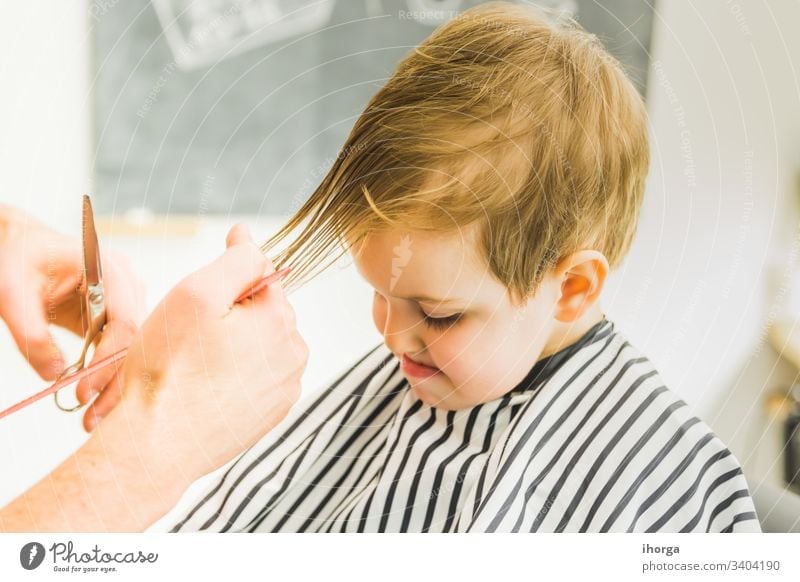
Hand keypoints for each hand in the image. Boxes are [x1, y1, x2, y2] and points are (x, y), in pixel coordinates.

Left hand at [0, 204, 144, 431]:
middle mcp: (127, 283)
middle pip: (135, 341)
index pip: (124, 322)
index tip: (83, 392)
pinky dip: (107, 374)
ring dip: (114, 383)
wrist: (18, 243)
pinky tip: (96, 400)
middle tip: (93, 418)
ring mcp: (126, 299)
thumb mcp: (12, 294)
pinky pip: (118, 349)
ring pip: (131, 349)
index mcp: (109, 268)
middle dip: (115, 381)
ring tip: (94, 417)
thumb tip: (54, 376)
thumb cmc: (17, 256)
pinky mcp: (117, 315)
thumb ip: (31, 334)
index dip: (107, 361)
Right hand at [101, 224, 306, 482]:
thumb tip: (249, 239)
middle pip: (262, 311)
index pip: (261, 275)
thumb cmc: (170, 369)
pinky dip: (235, 374)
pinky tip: (207, 387)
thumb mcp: (196, 294)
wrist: (158, 444)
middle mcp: (294, 353)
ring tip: (197, 365)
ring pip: (260, 345)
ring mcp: (285, 387)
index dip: (227, 279)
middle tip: (190, 339)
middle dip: (230, 315)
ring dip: (234, 345)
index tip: (200, 296)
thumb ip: (235, 260)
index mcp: (280, 320)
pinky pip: (257, 376)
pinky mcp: (273, 413)